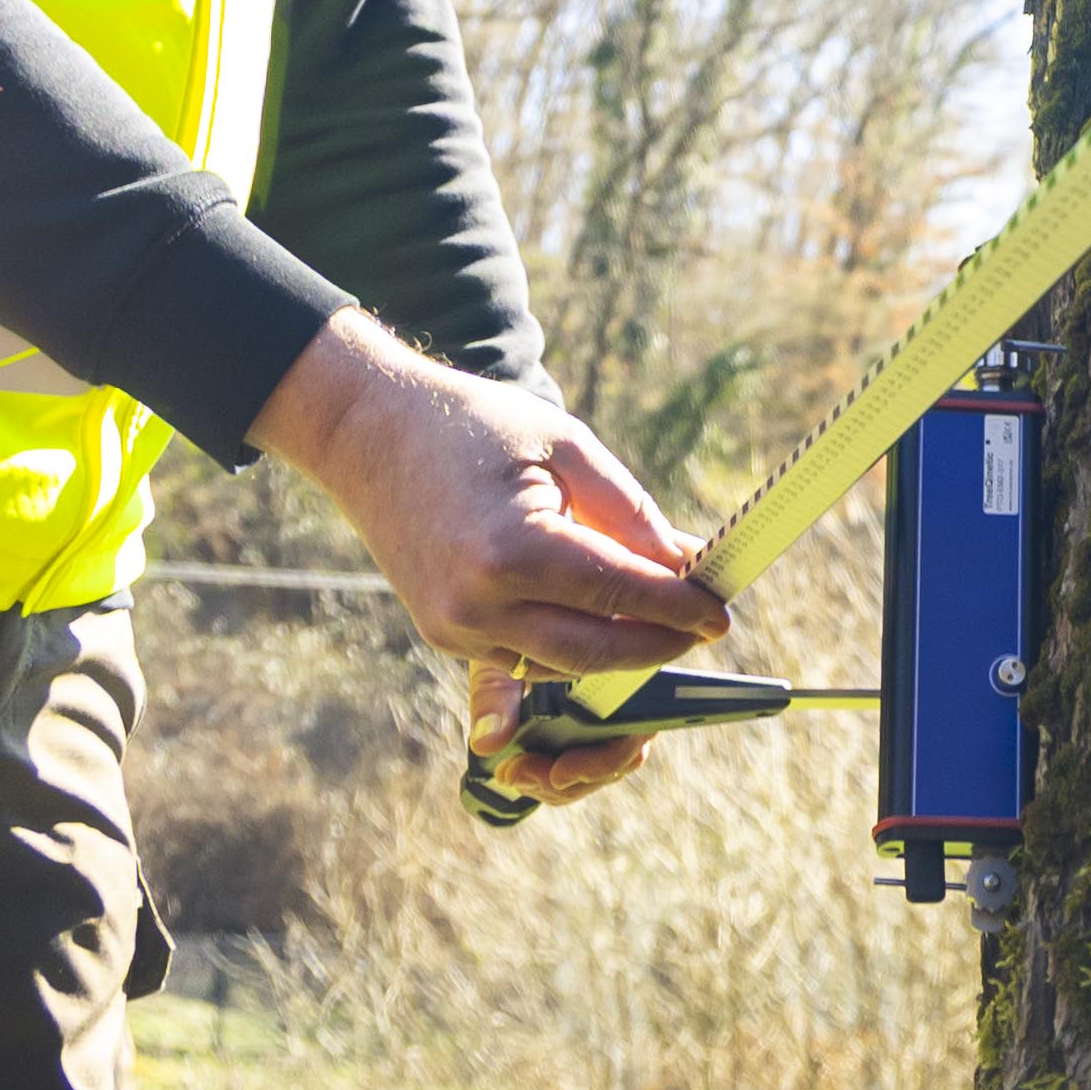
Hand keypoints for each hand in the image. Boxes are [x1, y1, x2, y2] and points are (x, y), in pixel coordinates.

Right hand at [249, 313, 722, 803]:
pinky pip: (525, 657)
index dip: (679, 608)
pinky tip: (602, 620)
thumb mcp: (564, 444)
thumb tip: (683, 563)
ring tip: (661, 622)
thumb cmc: (472, 425)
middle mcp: (480, 603)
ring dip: (617, 652)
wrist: (368, 434)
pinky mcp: (444, 635)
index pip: (621, 594)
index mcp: (516, 549)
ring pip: (563, 664)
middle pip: (597, 652)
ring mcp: (456, 628)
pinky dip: (570, 645)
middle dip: (658, 646)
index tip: (722, 614)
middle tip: (702, 630)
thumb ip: (627, 510)